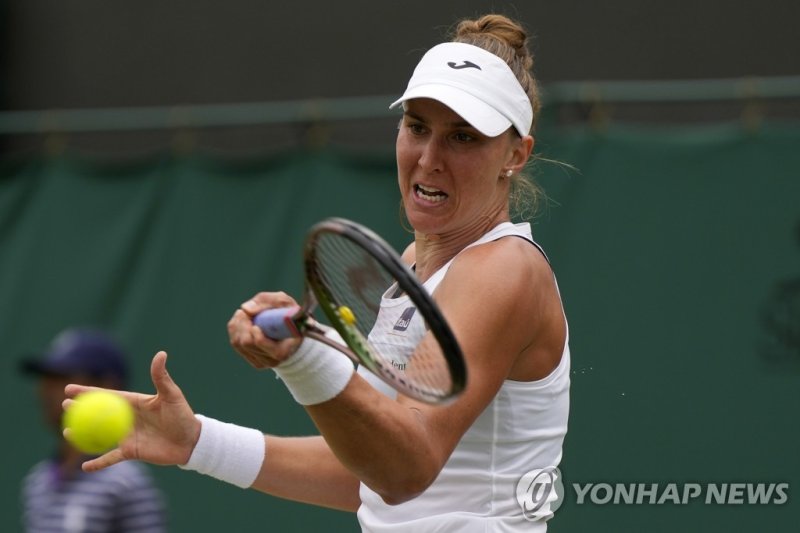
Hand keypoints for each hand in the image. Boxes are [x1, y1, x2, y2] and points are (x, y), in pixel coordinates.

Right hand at [63, 351, 200, 471]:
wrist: (191, 442)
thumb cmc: (183, 416)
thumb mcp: (171, 395)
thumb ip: (161, 377)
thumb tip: (160, 353)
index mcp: (134, 403)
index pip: (107, 396)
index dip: (88, 392)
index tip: (69, 388)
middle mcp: (127, 419)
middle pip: (98, 414)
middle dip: (80, 410)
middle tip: (64, 406)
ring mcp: (127, 436)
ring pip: (99, 435)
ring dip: (83, 435)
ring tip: (67, 431)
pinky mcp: (131, 452)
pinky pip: (111, 458)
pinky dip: (98, 463)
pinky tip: (84, 467)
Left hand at [227, 291, 302, 368]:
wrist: (296, 332)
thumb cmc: (290, 316)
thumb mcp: (285, 302)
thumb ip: (267, 301)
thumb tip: (246, 309)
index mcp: (283, 350)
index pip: (260, 343)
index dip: (253, 329)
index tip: (252, 315)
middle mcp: (272, 360)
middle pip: (245, 342)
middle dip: (242, 323)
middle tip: (244, 311)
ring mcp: (262, 362)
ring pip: (238, 343)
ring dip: (236, 326)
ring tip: (243, 314)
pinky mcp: (253, 360)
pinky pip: (236, 344)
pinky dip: (235, 330)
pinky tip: (241, 321)